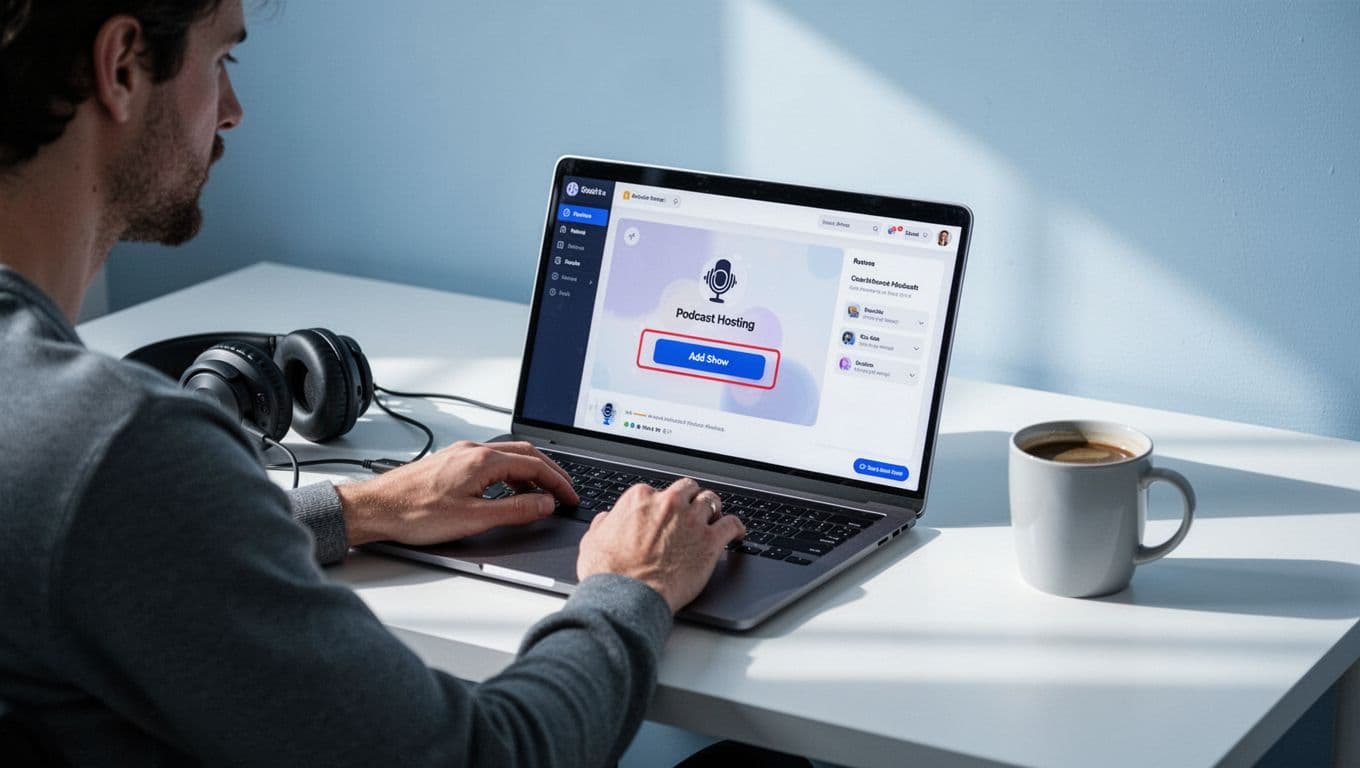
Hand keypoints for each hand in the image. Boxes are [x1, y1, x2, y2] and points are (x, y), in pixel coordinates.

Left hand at [335, 441, 579, 546]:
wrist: (375, 508)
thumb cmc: (414, 513)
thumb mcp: (473, 519)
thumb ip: (515, 511)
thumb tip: (545, 504)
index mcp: (483, 460)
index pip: (535, 465)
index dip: (558, 482)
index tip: (571, 496)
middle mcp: (473, 450)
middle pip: (525, 455)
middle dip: (549, 473)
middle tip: (564, 492)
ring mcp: (460, 454)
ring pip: (507, 457)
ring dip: (529, 473)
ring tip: (540, 496)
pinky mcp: (450, 462)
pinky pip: (491, 462)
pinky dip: (509, 474)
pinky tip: (506, 492)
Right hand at [576, 478, 745, 613]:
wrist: (628, 596)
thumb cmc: (609, 573)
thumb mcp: (592, 541)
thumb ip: (603, 524)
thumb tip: (606, 520)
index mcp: (640, 498)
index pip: (656, 491)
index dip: (661, 505)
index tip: (663, 515)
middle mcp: (669, 503)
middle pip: (687, 490)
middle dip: (689, 499)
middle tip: (691, 512)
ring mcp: (691, 520)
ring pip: (711, 501)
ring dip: (713, 508)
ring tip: (715, 516)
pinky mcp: (710, 541)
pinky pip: (731, 524)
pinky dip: (736, 527)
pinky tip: (736, 532)